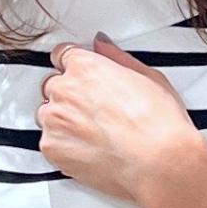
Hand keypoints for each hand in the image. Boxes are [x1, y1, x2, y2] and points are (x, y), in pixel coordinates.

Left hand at [36, 33, 202, 202]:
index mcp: (85, 67)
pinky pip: (48, 143)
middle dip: (68, 96)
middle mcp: (64, 90)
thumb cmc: (159, 123)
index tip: (78, 75)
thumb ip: (117, 57)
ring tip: (93, 134)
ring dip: (62, 121)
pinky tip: (89, 150)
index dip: (71, 66)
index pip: (61, 55)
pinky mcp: (51, 148)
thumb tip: (102, 45)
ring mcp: (54, 120)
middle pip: (52, 86)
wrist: (158, 162)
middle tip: (93, 111)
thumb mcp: (148, 77)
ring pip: (47, 115)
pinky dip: (63, 147)